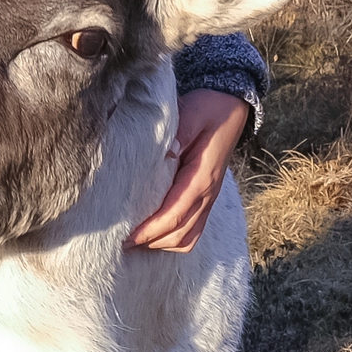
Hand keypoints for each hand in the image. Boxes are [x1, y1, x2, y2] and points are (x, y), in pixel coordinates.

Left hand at [126, 91, 251, 252]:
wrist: (231, 107)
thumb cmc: (208, 109)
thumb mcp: (192, 114)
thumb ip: (179, 135)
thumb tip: (164, 155)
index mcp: (203, 178)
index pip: (175, 215)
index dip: (150, 230)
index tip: (126, 236)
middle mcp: (208, 195)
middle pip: (180, 234)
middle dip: (150, 242)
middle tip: (120, 242)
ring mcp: (208, 199)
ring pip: (188, 238)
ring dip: (161, 244)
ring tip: (134, 241)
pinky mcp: (205, 198)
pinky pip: (193, 230)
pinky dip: (173, 239)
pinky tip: (154, 234)